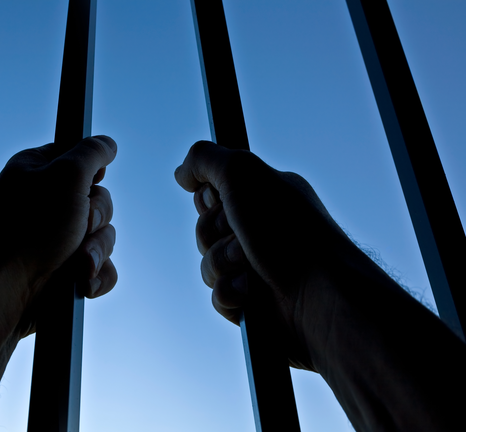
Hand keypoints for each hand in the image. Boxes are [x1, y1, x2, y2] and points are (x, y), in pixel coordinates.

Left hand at [0, 135, 118, 325]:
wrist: (0, 291)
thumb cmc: (27, 228)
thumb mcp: (66, 175)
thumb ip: (92, 153)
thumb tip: (107, 144)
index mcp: (39, 171)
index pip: (79, 160)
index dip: (91, 172)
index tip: (89, 181)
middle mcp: (47, 204)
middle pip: (100, 201)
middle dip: (96, 218)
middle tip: (78, 226)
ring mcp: (55, 240)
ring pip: (103, 237)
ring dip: (95, 251)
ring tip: (76, 263)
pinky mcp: (64, 272)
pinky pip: (100, 268)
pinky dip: (95, 275)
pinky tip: (81, 282)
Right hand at [175, 141, 353, 369]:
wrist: (318, 295)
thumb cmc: (287, 230)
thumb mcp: (242, 173)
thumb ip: (205, 159)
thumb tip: (182, 173)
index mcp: (265, 195)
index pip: (214, 191)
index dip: (211, 197)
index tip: (224, 200)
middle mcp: (262, 229)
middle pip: (205, 228)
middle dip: (214, 233)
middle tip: (243, 237)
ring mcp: (258, 266)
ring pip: (208, 264)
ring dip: (222, 263)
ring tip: (251, 267)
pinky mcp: (254, 302)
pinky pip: (218, 295)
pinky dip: (230, 292)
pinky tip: (252, 292)